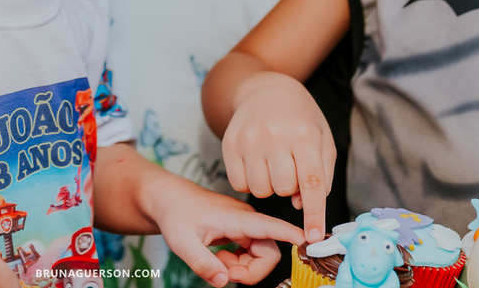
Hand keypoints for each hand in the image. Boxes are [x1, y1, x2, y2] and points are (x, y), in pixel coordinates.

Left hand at [150, 179, 303, 286]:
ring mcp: (244, 227)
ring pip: (260, 256)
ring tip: (216, 262)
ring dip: (242, 268)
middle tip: (224, 272)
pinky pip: (250, 255)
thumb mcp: (182, 242)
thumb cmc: (176, 213)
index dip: (292, 235)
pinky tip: (218, 257)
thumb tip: (224, 282)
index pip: (272, 227)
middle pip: (269, 253)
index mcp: (237, 218)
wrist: (168, 199)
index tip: (310, 242)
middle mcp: (246, 221)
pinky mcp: (240, 232)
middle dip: (251, 271)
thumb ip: (203, 264)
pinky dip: (236, 263)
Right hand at [221, 72, 335, 242]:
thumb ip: (321, 174)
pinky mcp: (229, 144)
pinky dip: (249, 181)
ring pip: (260, 190)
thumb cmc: (299, 118)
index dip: (314, 214)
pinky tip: (256, 163)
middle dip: (289, 186)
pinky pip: (239, 184)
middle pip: (283, 190)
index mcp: (304, 134)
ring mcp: (248, 139)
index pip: (311, 183)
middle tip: (289, 165)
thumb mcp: (322, 139)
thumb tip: (301, 205)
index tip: (313, 237)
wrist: (264, 89)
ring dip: (269, 185)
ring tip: (272, 163)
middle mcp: (274, 135)